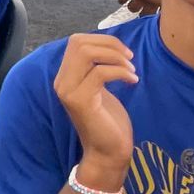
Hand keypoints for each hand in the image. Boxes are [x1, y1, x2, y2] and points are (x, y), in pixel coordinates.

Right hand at [52, 33, 138, 176]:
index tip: (124, 53)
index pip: (76, 41)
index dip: (103, 40)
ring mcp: (68, 91)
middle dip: (110, 45)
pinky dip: (120, 72)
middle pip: (79, 43)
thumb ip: (97, 69)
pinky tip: (132, 81)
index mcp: (65, 77)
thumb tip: (109, 47)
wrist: (107, 153)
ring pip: (87, 53)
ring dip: (115, 57)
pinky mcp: (81, 100)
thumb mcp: (100, 89)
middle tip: (130, 59)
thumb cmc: (108, 122)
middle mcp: (61, 81)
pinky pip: (100, 73)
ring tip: (131, 70)